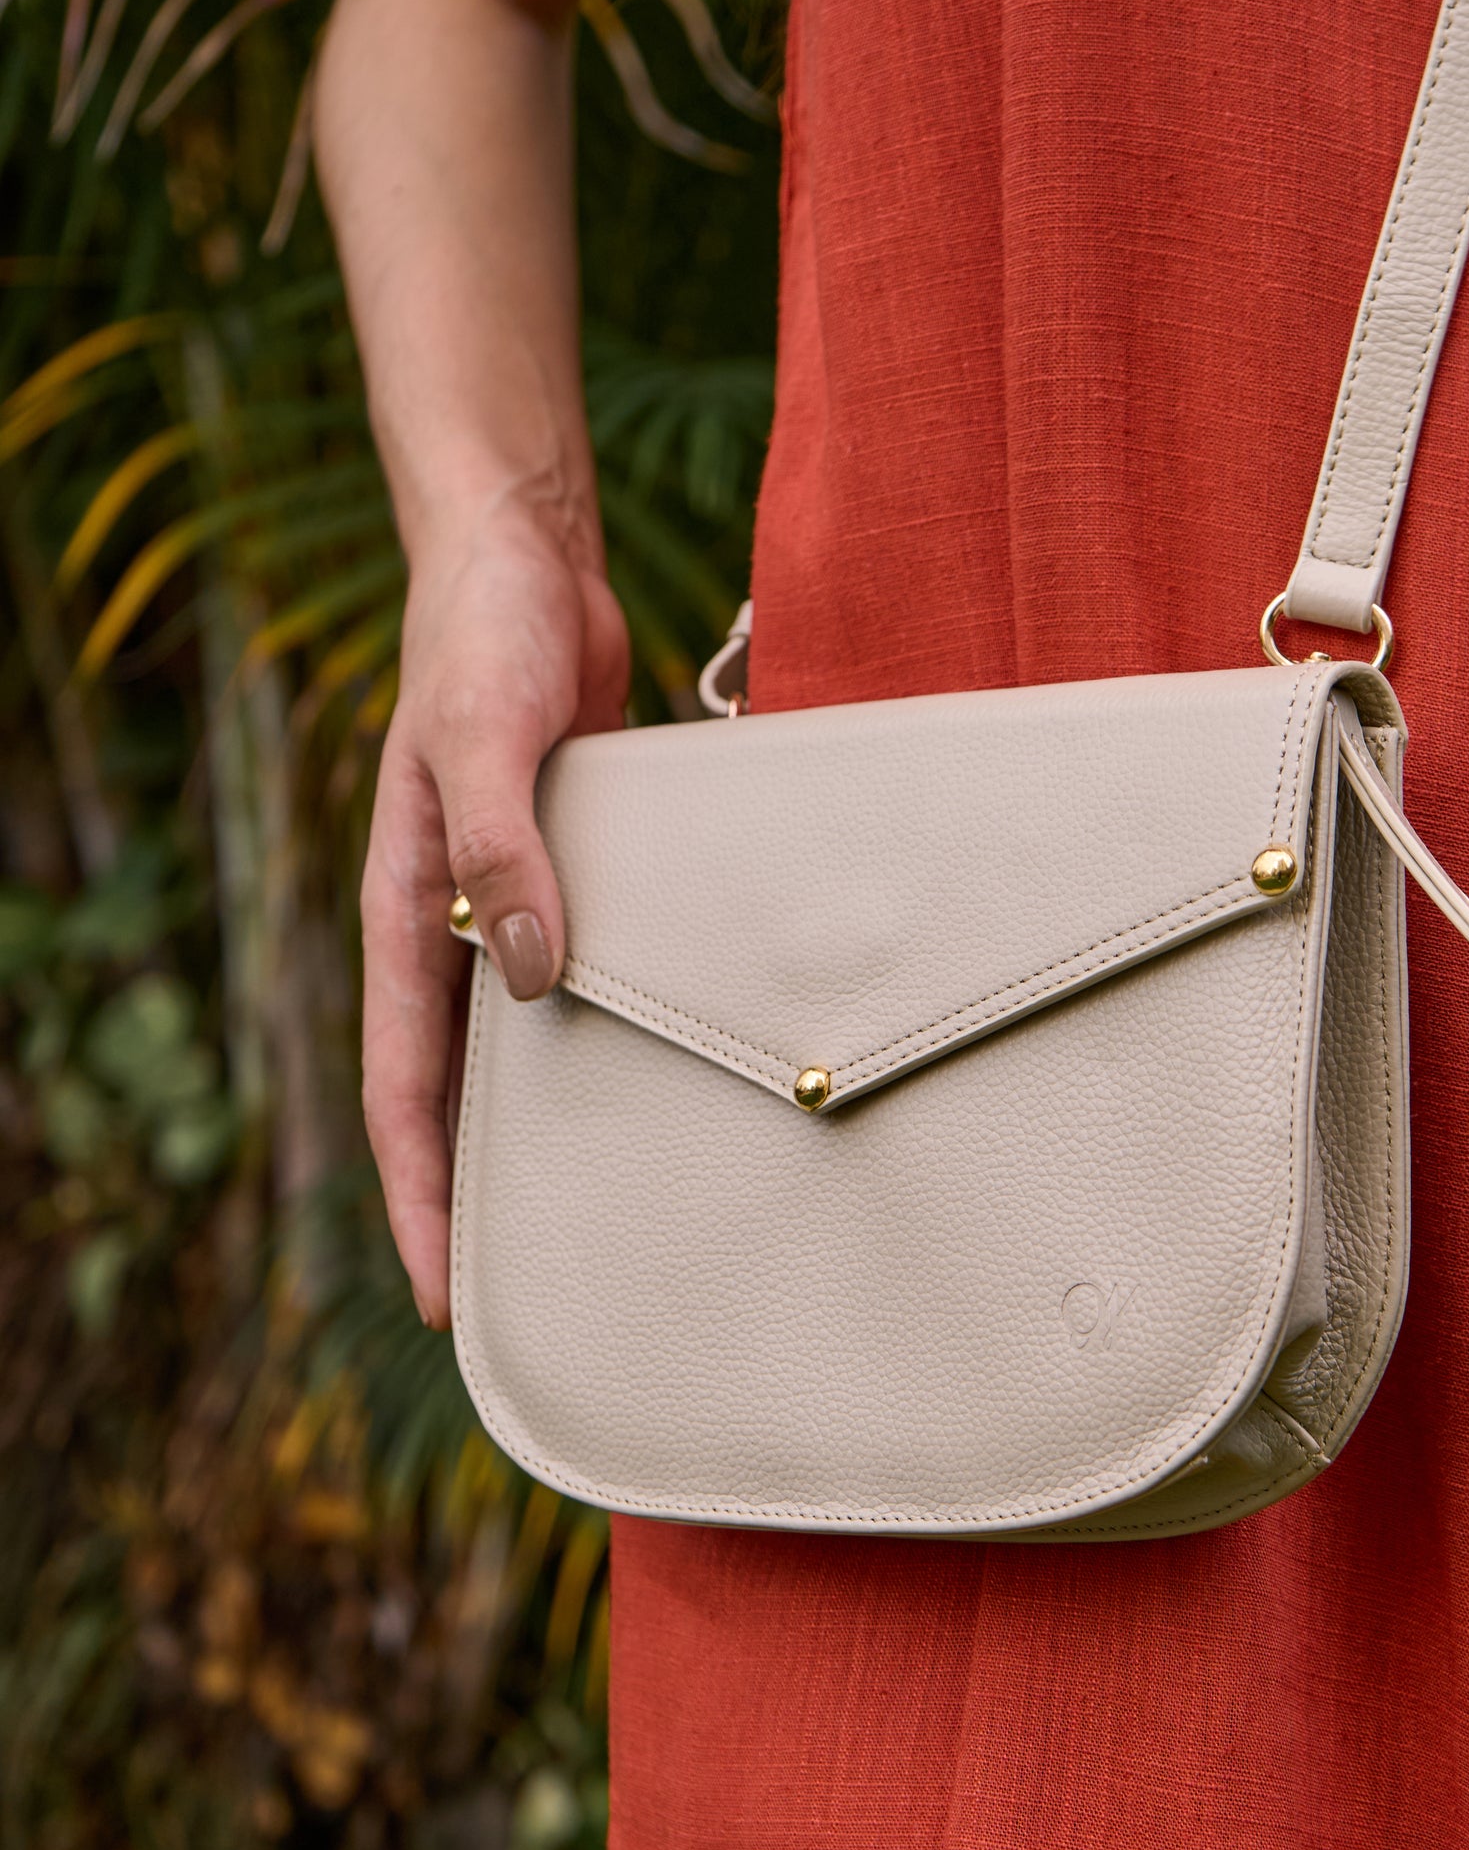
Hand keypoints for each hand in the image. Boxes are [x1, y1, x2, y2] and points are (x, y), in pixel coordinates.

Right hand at [360, 503, 629, 1325]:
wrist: (525, 551)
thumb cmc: (486, 634)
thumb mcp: (483, 736)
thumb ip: (503, 848)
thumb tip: (532, 973)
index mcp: (409, 911)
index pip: (404, 1090)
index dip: (422, 1199)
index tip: (447, 1298)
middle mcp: (457, 924)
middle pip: (467, 1093)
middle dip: (489, 1196)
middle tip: (545, 1299)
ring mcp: (519, 901)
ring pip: (533, 1044)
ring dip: (561, 1124)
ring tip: (621, 1216)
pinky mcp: (582, 867)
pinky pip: (597, 974)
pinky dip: (623, 1033)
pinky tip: (683, 1076)